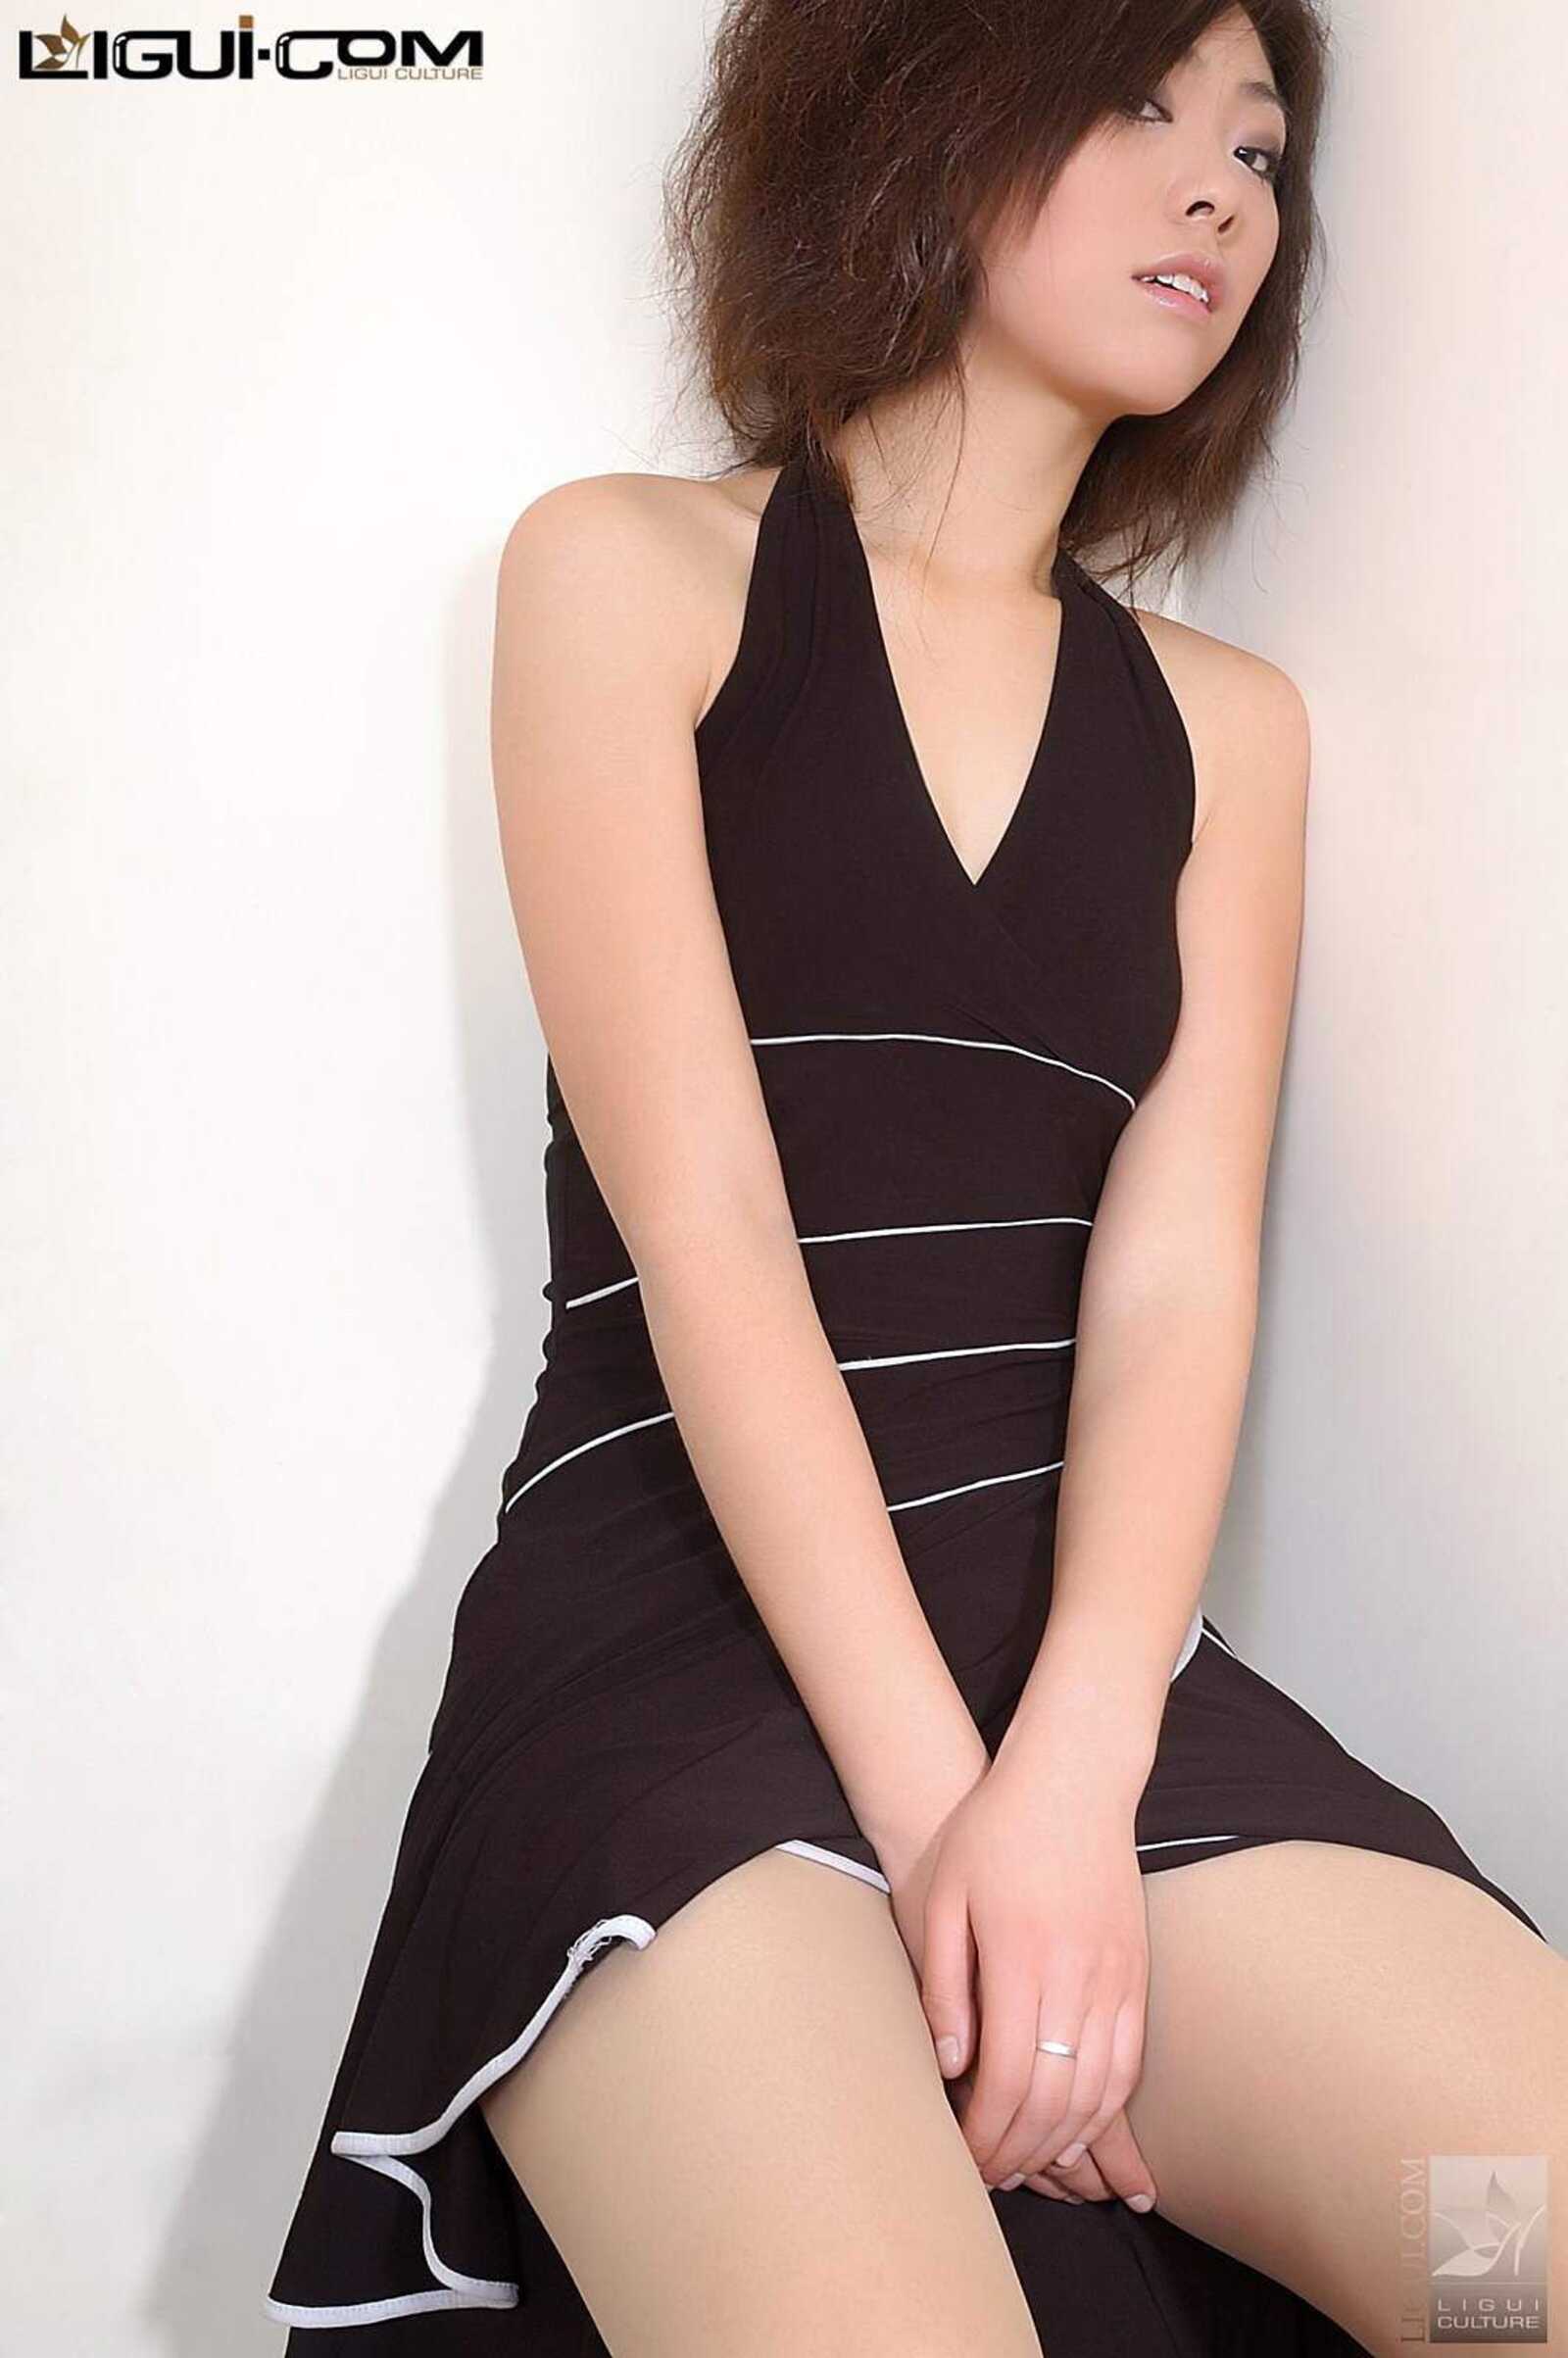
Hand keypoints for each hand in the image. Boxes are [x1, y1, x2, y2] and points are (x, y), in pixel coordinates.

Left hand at [912, 1745, 1159, 2208]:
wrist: (1073, 1775)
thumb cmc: (994, 1829)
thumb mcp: (945, 1896)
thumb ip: (946, 1984)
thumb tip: (953, 2066)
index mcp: (1023, 1958)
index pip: (1009, 2079)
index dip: (985, 2133)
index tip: (962, 2157)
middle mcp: (1078, 1975)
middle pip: (1056, 2100)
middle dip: (1021, 2151)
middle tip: (989, 2176)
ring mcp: (1117, 1975)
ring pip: (1100, 2091)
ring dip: (1064, 2142)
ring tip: (1028, 2165)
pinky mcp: (1138, 1971)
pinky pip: (1129, 2062)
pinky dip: (1106, 2109)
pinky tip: (1080, 2131)